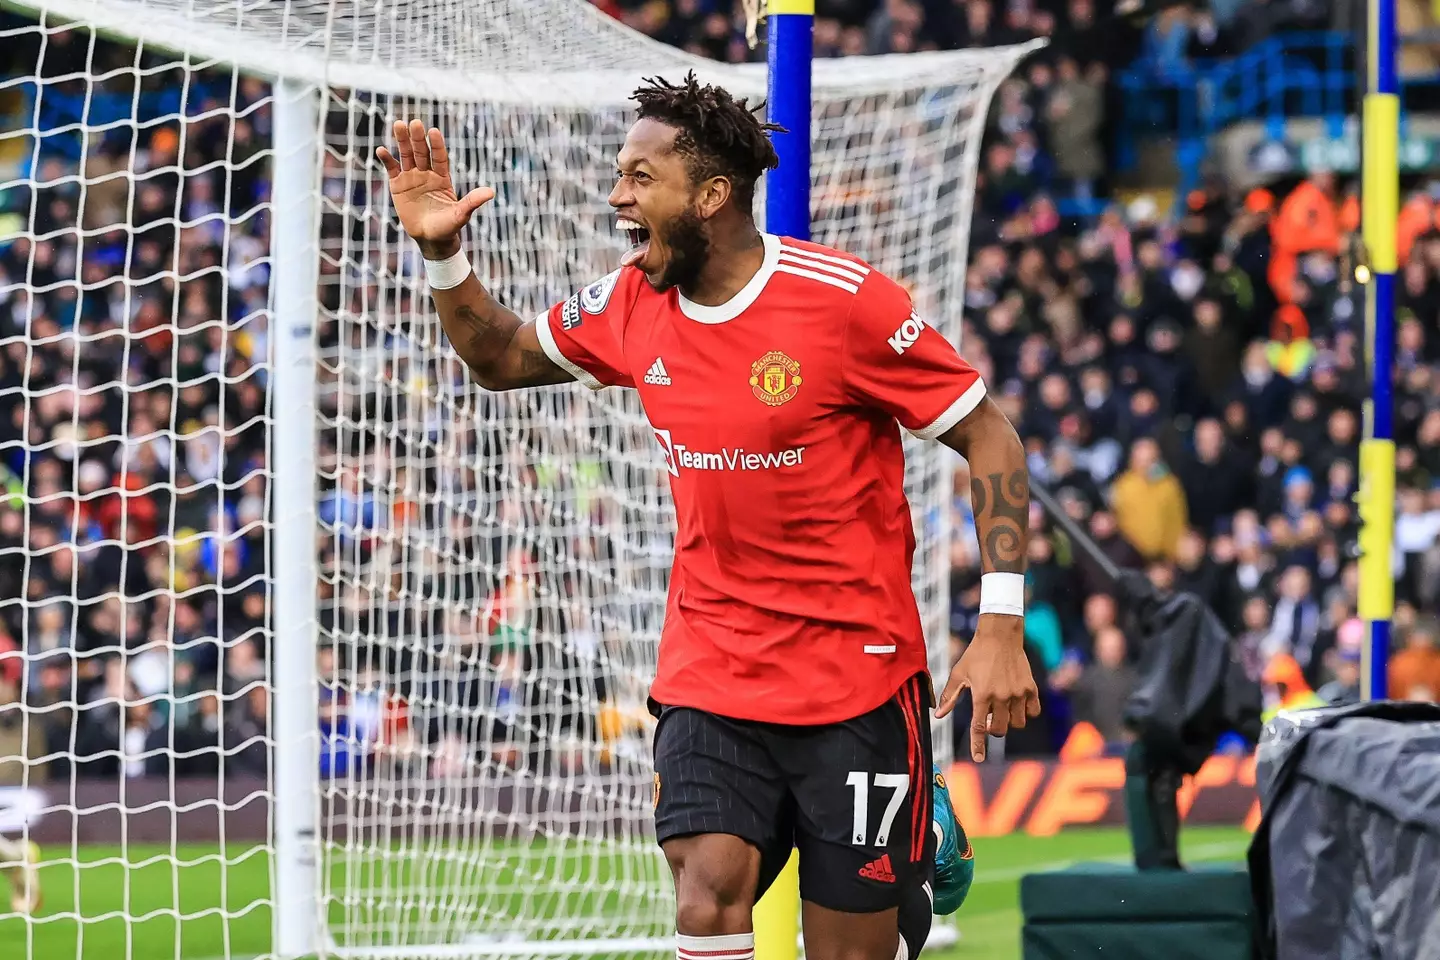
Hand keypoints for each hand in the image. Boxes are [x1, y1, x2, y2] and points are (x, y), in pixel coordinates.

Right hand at [376, 119, 494, 257]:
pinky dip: (387, 160)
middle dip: (418, 138)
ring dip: (402, 141)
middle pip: (422, 152)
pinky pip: (392, 169)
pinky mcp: (398, 185)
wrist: (431, 239)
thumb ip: (472, 202)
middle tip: (414, 122)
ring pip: (407, 155)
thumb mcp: (460, 215)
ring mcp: (412, 178)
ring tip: (398, 124)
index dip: (437, 145)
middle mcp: (427, 174)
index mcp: (443, 178)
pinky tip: (381, 150)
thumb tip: (491, 192)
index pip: (440, 157)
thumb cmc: (448, 227)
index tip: (434, 131)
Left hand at [935, 614, 1040, 761]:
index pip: (979, 727)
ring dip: (1009, 721)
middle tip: (988, 716)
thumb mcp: (959, 673)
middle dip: (993, 729)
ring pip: (1017, 723)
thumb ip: (949, 696)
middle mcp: (1002, 697)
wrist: (1000, 635)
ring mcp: (1019, 693)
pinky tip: (1017, 703)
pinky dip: (1026, 712)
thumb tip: (938, 716)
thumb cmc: (975, 654)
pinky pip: (1033, 712)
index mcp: (981, 695)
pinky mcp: (1031, 688)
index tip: (978, 759)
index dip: (978, 745)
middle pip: (1000, 730)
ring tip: (1002, 707)